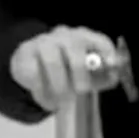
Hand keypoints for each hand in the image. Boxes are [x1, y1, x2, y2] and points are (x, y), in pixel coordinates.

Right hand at [10, 27, 128, 108]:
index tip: (112, 65)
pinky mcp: (25, 54)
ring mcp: (43, 42)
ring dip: (59, 87)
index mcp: (83, 37)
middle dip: (80, 74)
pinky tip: (45, 98)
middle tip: (80, 90)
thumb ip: (101, 76)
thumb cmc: (64, 68)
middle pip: (75, 48)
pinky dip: (41, 92)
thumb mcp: (85, 72)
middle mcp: (64, 35)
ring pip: (53, 62)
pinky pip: (34, 74)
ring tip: (59, 102)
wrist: (30, 64)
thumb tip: (113, 78)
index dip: (107, 51)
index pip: (99, 39)